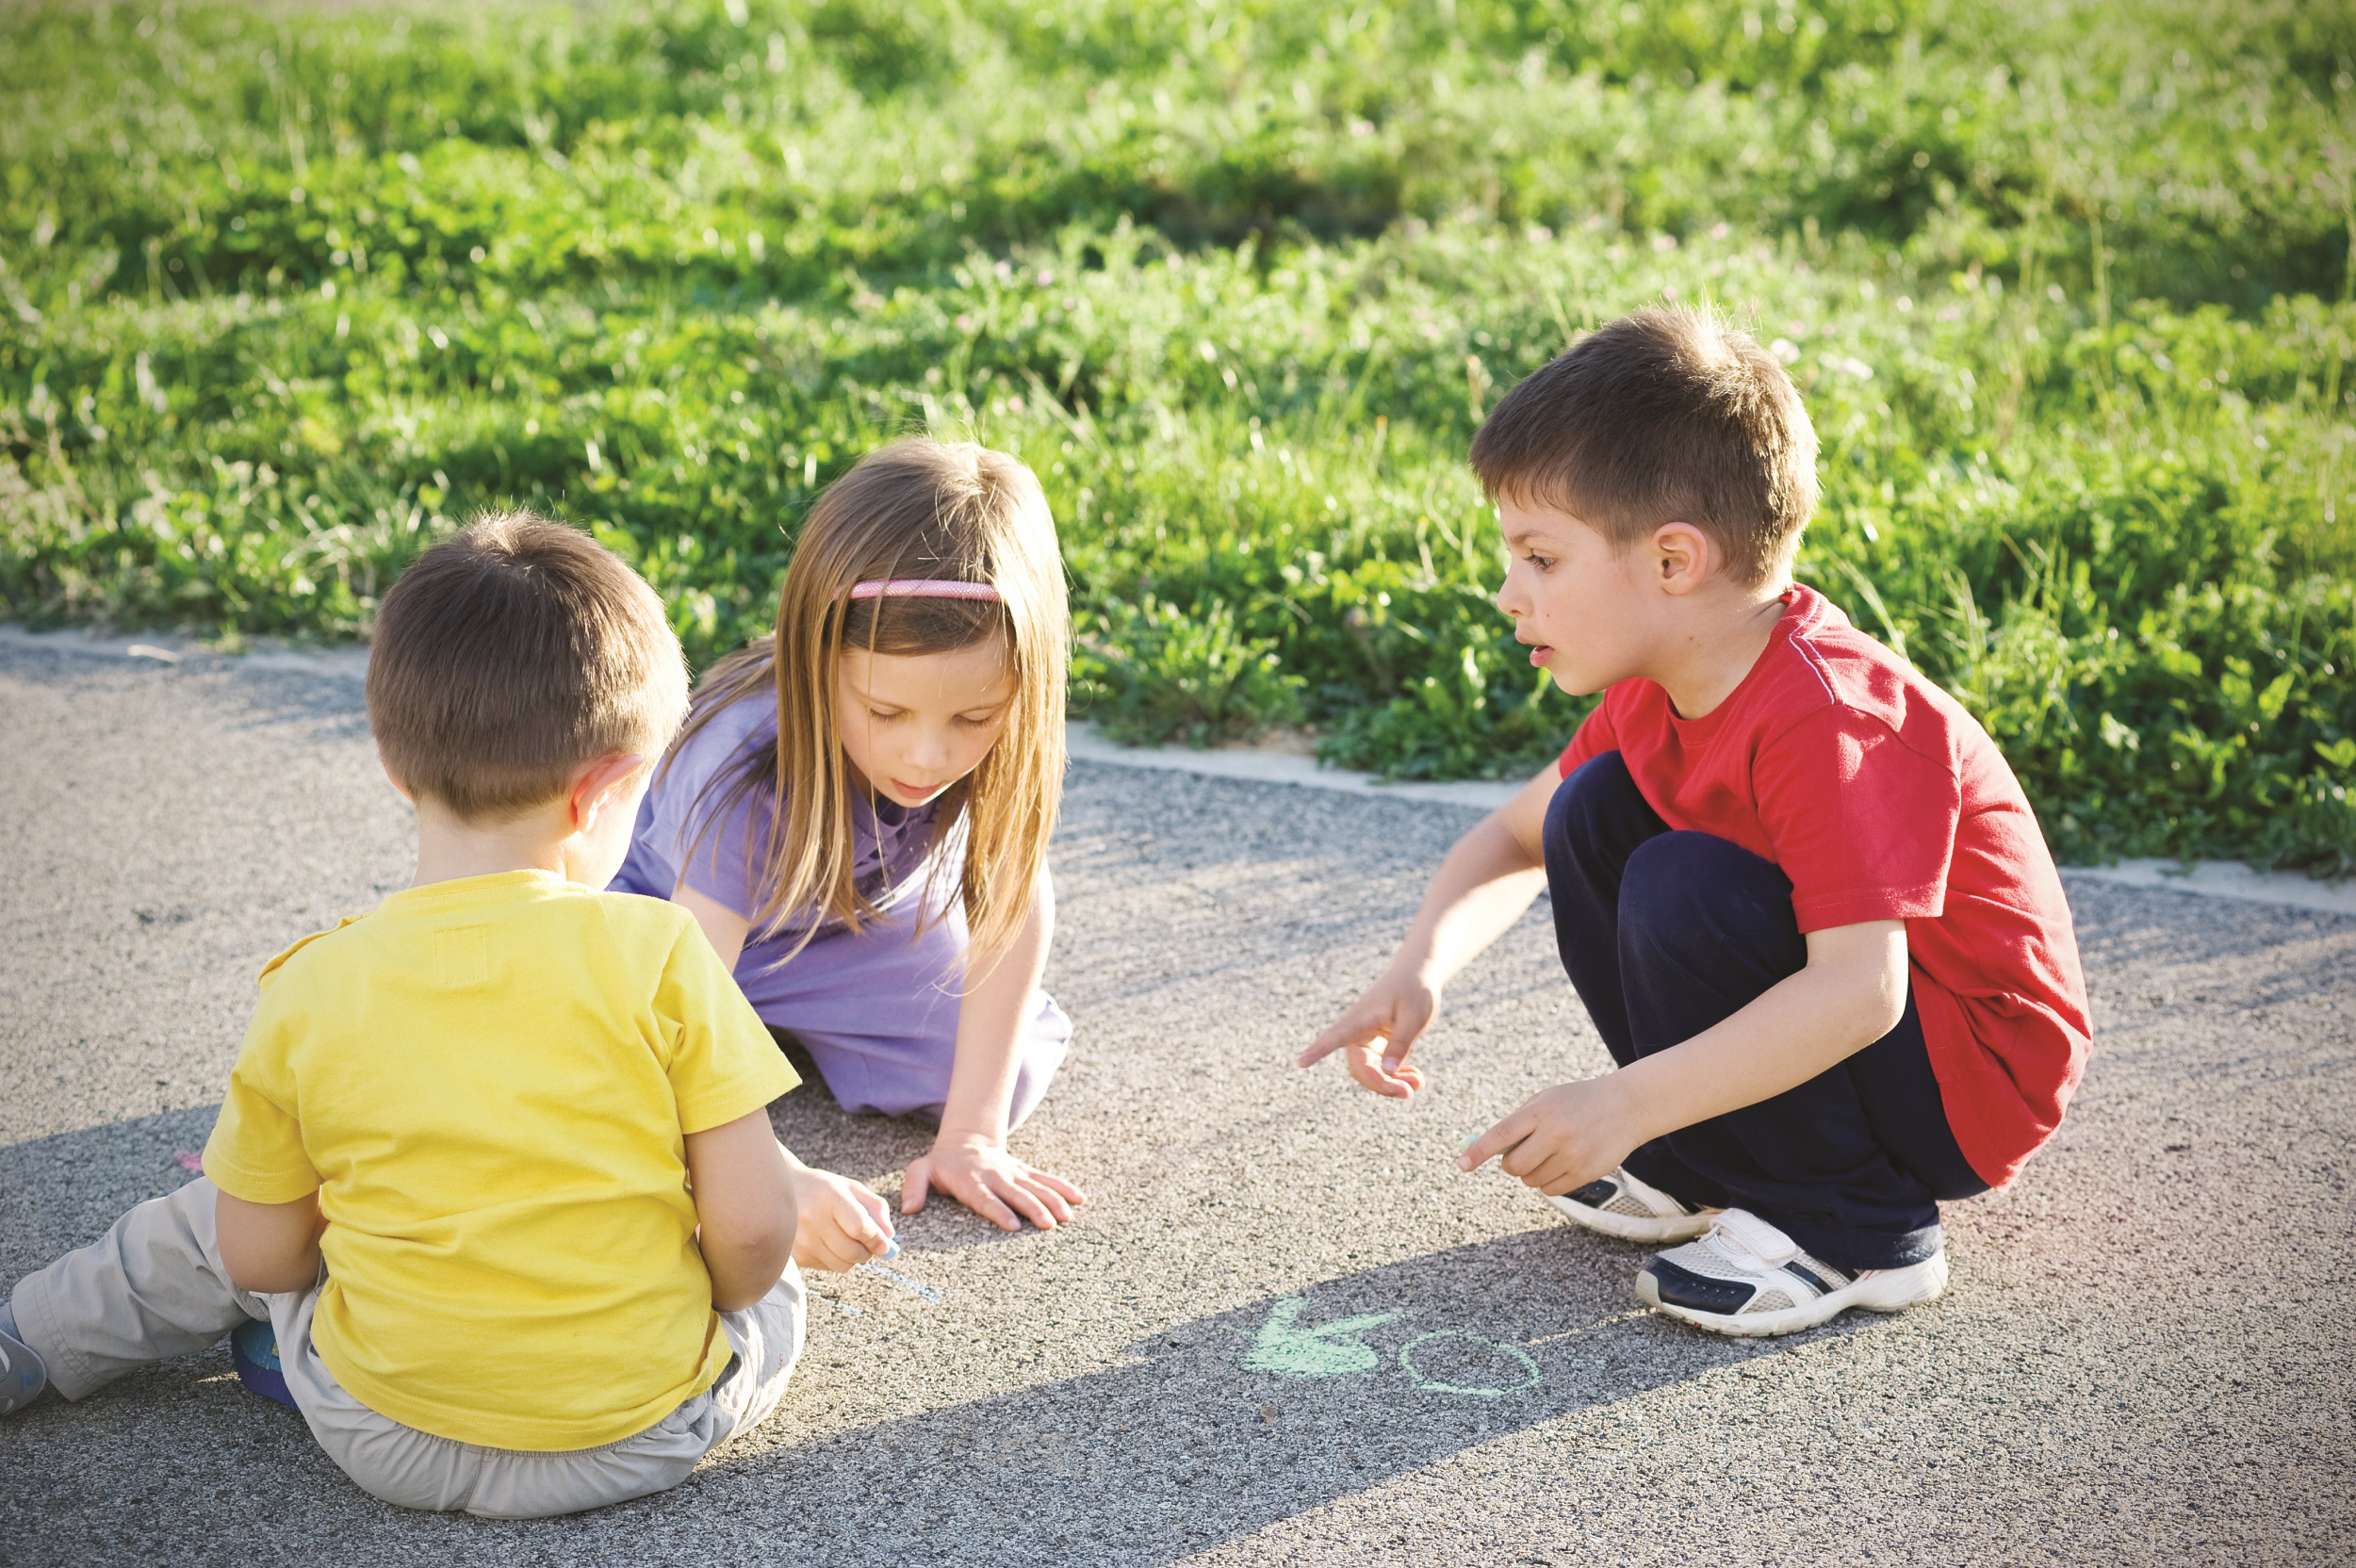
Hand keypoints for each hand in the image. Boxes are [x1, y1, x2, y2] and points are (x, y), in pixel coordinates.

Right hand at [782, 1163, 894, 1272]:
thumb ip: (876, 1207)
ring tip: (848, 1242)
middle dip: (868, 1253)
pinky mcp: (795, 1254)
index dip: (877, 1239)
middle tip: (869, 1246)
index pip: (860, 1227)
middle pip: (852, 1251)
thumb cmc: (822, 1189)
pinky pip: (827, 1267)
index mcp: (830, 1195)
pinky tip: (828, 1243)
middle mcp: (813, 1218)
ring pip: (841, 1265)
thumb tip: (889, 1235)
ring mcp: (801, 1238)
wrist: (778, 1191)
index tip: (884, 1245)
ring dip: (853, 1259)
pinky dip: (835, 1260)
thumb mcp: (851, 1188)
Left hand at [904, 1131, 1084, 1231]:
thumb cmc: (942, 1164)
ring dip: (1053, 1200)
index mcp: (971, 1181)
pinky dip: (1063, 1188)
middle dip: (1034, 1209)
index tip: (1013, 1225)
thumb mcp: (920, 1170)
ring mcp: (1013, 1174)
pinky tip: (1079, 1199)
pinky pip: (1046, 1180)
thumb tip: (909, 1209)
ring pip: (1036, 1187)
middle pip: (1017, 1194)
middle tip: (1049, 1224)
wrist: (965, 1140)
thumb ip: (913, 1187)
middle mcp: (996, 1177)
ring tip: (1067, 1216)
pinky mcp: (1025, 1172)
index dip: (999, 1211)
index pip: (986, 1198)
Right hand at [1296, 968, 1435, 1098]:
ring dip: (1392, 1084)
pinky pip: (1382, 1070)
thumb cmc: (1414, 990)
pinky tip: (1416, 1079)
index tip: (1300, 1062)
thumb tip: (1387, 1072)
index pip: (1335, 1037)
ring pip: (1371, 1073)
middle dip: (1381, 1084)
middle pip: (1360, 1068)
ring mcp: (1368, 1040)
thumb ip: (1400, 1044)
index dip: (1317, 1051)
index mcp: (1360, 1018)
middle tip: (1408, 1093)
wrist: (1417, 974)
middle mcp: (1358, 1032)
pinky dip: (1398, 1077)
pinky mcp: (1379, 1046)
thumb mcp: (1414, 1017)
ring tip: (1418, 1084)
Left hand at [1457, 1076, 1644, 1195]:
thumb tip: (1485, 1150)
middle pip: (1513, 1166)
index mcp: (1541, 1111)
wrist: (1627, 1106)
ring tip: (1550, 1153)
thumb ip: (1518, 1122)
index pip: (1501, 1135)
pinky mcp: (1586, 1172)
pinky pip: (1550, 1190)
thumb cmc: (1577, 1102)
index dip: (1478, 1152)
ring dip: (1531, 1172)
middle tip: (1520, 1155)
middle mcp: (1555, 1133)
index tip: (1461, 1165)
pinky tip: (1563, 1163)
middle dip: (1510, 1165)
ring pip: (1531, 1180)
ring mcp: (1572, 1155)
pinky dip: (1548, 1182)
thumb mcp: (1546, 1099)